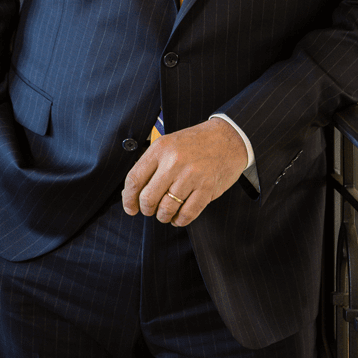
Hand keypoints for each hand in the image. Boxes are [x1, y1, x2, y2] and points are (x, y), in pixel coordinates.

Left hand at [121, 117, 246, 226]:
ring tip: (166, 212)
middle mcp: (174, 161)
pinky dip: (179, 220)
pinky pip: (186, 215)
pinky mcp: (206, 189)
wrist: (229, 137)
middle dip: (146, 209)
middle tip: (150, 209)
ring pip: (166, 209)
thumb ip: (151, 165)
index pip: (134, 179)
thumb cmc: (196, 142)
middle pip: (148, 198)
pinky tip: (179, 216)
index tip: (130, 207)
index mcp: (161, 148)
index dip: (128, 199)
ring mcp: (191, 176)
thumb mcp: (169, 143)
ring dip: (163, 216)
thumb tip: (130, 193)